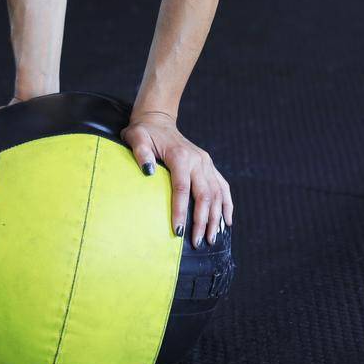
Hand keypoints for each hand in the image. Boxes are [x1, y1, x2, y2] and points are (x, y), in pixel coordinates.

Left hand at [121, 110, 232, 248]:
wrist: (159, 121)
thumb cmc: (145, 132)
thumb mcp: (136, 137)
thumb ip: (140, 153)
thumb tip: (148, 172)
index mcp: (180, 156)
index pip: (182, 188)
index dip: (181, 211)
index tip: (178, 232)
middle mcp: (198, 160)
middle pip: (204, 195)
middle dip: (202, 221)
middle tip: (197, 242)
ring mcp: (206, 163)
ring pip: (217, 194)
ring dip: (216, 218)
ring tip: (212, 239)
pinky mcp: (209, 166)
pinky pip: (223, 187)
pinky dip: (227, 205)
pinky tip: (227, 222)